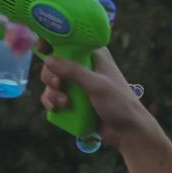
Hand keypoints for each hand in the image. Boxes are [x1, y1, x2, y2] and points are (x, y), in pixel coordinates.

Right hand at [40, 47, 154, 143]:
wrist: (128, 132)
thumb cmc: (119, 104)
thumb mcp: (97, 85)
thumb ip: (73, 71)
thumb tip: (49, 60)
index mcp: (93, 54)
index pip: (67, 39)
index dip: (52, 42)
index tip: (42, 50)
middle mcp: (84, 66)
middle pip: (54, 63)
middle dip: (50, 75)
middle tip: (58, 84)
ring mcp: (78, 84)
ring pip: (53, 81)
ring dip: (52, 92)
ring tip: (63, 102)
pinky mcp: (74, 99)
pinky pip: (55, 96)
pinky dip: (52, 101)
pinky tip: (57, 108)